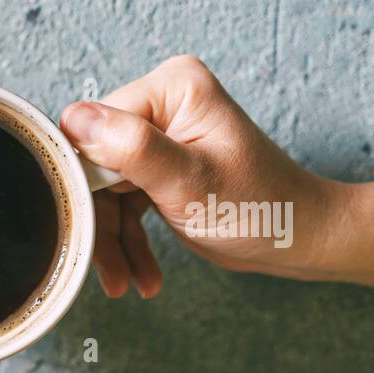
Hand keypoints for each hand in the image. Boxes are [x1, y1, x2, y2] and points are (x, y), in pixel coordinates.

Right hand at [60, 55, 344, 296]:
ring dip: (113, 242)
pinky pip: (121, 204)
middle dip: (100, 222)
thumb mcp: (190, 181)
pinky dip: (127, 242)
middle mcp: (162, 104)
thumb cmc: (262, 207)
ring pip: (104, 192)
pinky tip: (140, 275)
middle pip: (95, 164)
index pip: (94, 129)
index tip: (83, 228)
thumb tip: (73, 118)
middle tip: (108, 271)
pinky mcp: (157, 167)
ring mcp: (159, 137)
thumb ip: (132, 147)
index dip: (85, 180)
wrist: (300, 238)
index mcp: (171, 89)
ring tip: (127, 284)